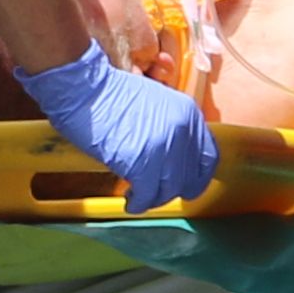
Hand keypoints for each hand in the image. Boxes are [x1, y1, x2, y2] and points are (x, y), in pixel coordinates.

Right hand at [16, 48, 219, 212]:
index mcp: (189, 113)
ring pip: (170, 190)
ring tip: (140, 196)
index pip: (209, 158)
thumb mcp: (156, 103)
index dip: (197, 177)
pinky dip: (139, 203)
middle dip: (173, 190)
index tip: (186, 185)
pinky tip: (131, 202)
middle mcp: (183, 130)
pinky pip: (147, 195)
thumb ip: (172, 128)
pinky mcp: (142, 163)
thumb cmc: (110, 94)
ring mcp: (164, 147)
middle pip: (190, 178)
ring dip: (155, 198)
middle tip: (158, 193)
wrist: (84, 89)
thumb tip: (174, 158)